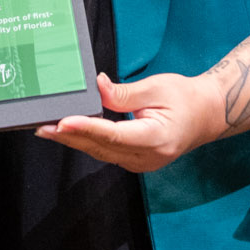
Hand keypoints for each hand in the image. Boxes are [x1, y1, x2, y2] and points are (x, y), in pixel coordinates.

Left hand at [35, 71, 225, 172]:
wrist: (207, 114)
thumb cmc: (185, 97)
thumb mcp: (157, 87)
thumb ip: (123, 92)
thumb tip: (95, 86)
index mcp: (157, 137)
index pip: (114, 134)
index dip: (87, 128)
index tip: (63, 122)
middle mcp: (148, 157)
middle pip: (101, 148)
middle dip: (70, 137)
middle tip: (42, 126)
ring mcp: (142, 164)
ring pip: (101, 153)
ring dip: (74, 141)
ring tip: (48, 129)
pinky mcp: (136, 161)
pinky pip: (107, 153)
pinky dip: (87, 142)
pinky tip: (70, 133)